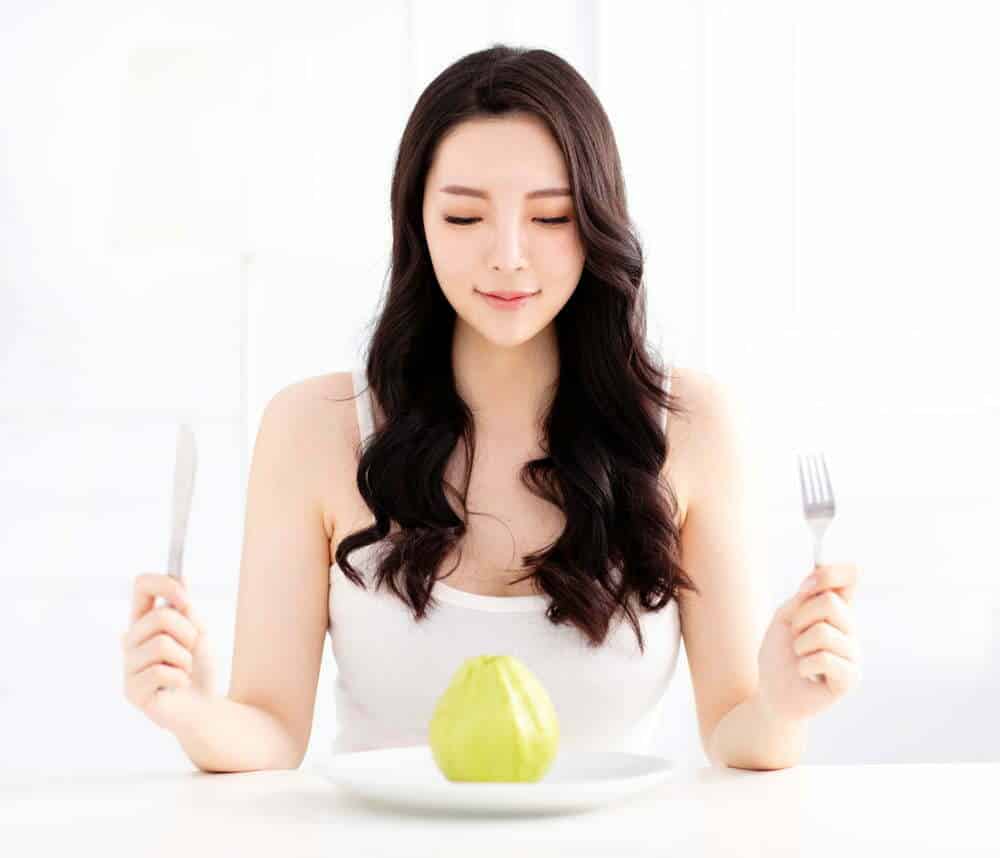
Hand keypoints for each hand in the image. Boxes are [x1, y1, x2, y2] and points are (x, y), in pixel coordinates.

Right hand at [122, 573, 215, 732]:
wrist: (206, 705)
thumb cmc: (199, 668)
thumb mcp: (197, 631)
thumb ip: (185, 608)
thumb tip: (180, 576)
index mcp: (145, 621)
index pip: (142, 585)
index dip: (165, 584)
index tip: (186, 598)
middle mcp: (131, 640)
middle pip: (160, 616)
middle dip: (189, 632)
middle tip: (192, 649)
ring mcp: (129, 666)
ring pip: (162, 644)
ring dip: (186, 658)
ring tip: (183, 670)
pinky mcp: (132, 691)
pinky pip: (161, 672)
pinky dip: (181, 678)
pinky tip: (178, 686)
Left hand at [756, 563, 861, 722]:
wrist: (773, 691)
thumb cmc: (780, 654)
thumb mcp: (785, 618)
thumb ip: (803, 597)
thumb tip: (817, 579)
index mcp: (836, 609)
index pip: (850, 576)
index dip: (833, 572)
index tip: (808, 583)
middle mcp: (850, 628)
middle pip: (830, 602)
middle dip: (800, 618)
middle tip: (795, 636)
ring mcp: (853, 653)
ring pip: (823, 632)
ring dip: (799, 645)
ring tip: (800, 657)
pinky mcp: (851, 677)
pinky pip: (824, 659)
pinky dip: (803, 665)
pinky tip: (806, 674)